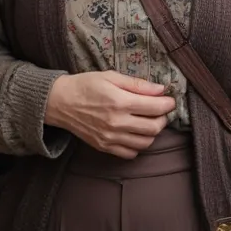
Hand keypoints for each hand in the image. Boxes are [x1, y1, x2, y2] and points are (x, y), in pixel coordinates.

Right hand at [45, 71, 174, 159]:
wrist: (60, 102)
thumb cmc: (85, 85)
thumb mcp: (111, 76)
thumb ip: (137, 84)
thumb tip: (160, 90)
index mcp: (120, 102)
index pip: (155, 107)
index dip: (168, 104)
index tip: (170, 100)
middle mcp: (117, 122)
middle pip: (154, 127)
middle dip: (163, 118)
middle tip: (161, 111)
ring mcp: (111, 137)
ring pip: (145, 143)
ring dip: (153, 133)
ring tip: (149, 121)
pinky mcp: (104, 147)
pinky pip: (130, 153)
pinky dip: (138, 146)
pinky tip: (135, 133)